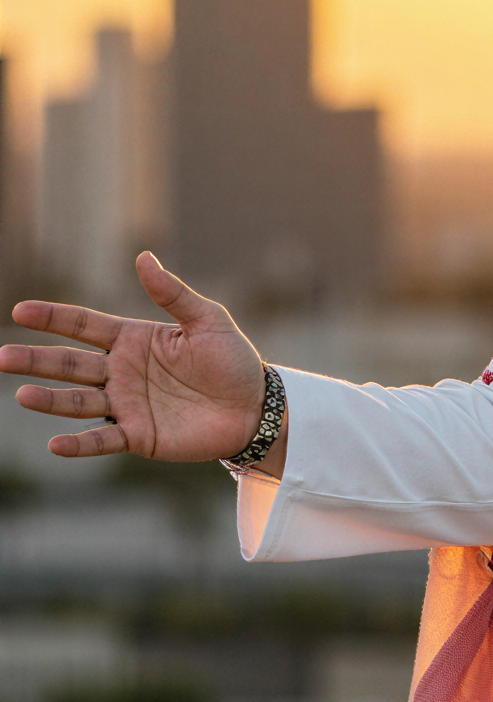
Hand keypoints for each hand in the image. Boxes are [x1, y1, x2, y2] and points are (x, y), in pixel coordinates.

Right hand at [5, 252, 267, 461]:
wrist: (258, 407)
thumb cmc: (233, 360)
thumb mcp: (208, 320)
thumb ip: (173, 294)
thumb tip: (143, 256)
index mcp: (133, 340)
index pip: (84, 326)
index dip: (53, 318)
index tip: (20, 311)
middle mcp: (121, 372)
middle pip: (70, 365)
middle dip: (36, 360)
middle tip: (2, 357)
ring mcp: (126, 405)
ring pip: (78, 402)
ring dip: (50, 400)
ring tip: (23, 395)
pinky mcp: (139, 436)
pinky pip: (102, 440)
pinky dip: (80, 444)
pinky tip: (56, 444)